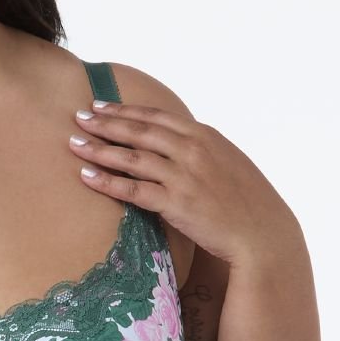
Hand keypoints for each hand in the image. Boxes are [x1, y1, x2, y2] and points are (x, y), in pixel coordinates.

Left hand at [68, 101, 298, 267]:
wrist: (265, 234)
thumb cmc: (247, 201)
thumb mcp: (227, 161)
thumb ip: (200, 148)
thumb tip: (174, 141)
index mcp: (204, 135)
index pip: (155, 116)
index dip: (124, 110)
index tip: (99, 105)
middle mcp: (192, 149)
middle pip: (138, 131)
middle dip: (104, 122)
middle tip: (77, 117)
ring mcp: (184, 176)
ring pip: (130, 157)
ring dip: (98, 149)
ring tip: (74, 144)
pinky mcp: (176, 203)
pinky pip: (132, 189)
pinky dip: (107, 181)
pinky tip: (87, 176)